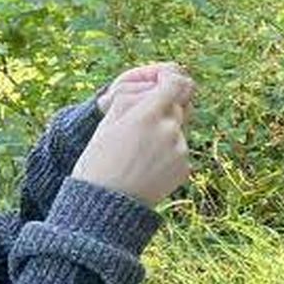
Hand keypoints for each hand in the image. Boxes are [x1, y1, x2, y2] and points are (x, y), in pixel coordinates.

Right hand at [73, 69, 192, 205]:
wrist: (105, 205)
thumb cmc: (98, 161)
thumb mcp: (108, 124)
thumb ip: (135, 99)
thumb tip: (155, 84)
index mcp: (148, 115)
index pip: (176, 83)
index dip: (171, 78)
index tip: (161, 80)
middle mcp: (170, 130)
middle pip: (178, 105)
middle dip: (164, 106)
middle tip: (140, 122)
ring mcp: (180, 150)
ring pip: (179, 128)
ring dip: (164, 131)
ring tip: (138, 151)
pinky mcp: (185, 168)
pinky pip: (179, 150)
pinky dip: (167, 152)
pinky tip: (146, 165)